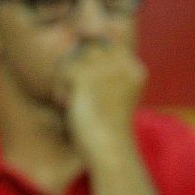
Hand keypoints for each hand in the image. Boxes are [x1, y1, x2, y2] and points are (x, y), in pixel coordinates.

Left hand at [56, 41, 145, 158]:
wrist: (110, 151)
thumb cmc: (109, 131)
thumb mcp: (113, 97)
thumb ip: (103, 73)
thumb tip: (78, 47)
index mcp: (135, 69)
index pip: (107, 43)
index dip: (89, 54)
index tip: (81, 77)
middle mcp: (123, 63)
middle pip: (88, 48)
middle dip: (75, 68)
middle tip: (73, 95)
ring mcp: (105, 68)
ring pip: (73, 58)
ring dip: (65, 80)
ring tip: (69, 102)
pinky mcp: (85, 76)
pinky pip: (63, 71)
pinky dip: (60, 90)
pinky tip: (67, 106)